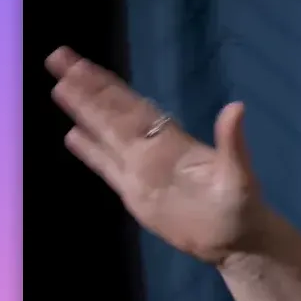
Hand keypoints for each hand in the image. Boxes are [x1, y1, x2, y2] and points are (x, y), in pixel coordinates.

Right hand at [46, 47, 265, 265]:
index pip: (130, 106)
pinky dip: (90, 151)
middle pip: (111, 112)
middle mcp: (151, 149)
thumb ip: (232, 143)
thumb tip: (237, 107)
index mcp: (171, 141)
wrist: (235, 242)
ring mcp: (140, 170)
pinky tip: (72, 135)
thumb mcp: (240, 175)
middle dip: (86, 87)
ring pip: (104, 134)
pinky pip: (106, 167)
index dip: (106, 86)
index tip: (81, 64)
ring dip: (83, 111)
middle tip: (58, 58)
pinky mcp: (134, 193)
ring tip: (59, 86)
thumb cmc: (241, 208)